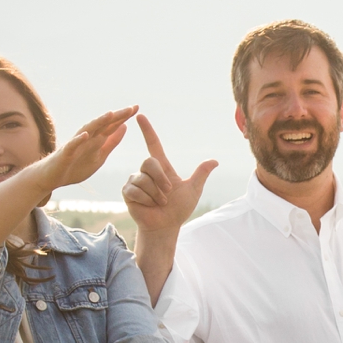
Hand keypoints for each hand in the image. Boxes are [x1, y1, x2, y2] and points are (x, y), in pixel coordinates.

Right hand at [37, 107, 137, 192]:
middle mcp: (87, 138)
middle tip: (131, 108)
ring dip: (99, 122)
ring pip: (88, 131)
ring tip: (110, 114)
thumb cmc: (76, 166)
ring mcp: (76, 145)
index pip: (112, 125)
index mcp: (96, 139)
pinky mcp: (65, 154)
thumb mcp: (100, 155)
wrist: (53, 177)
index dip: (123, 117)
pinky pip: (72, 146)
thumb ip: (111, 142)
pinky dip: (78, 140)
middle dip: (116, 116)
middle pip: (103, 125)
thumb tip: (124, 126)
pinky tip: (85, 135)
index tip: (137, 107)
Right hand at [123, 115, 217, 238]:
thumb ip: (201, 174)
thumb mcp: (193, 190)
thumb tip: (215, 161)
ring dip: (155, 194)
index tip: (140, 116)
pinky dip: (146, 200)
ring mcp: (135, 181)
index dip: (148, 131)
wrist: (166, 226)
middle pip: (149, 162)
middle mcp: (146, 172)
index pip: (153, 144)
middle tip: (167, 194)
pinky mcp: (127, 192)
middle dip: (161, 179)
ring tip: (159, 203)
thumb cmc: (178, 209)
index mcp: (162, 168)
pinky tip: (148, 206)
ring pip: (143, 179)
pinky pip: (135, 190)